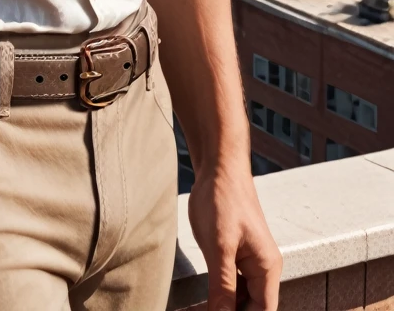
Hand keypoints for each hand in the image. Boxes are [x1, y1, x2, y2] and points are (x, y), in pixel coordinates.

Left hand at [188, 161, 281, 310]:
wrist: (218, 166)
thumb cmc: (222, 197)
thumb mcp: (219, 246)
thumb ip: (223, 285)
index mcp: (267, 268)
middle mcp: (262, 268)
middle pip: (251, 308)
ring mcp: (249, 261)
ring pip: (240, 299)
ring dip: (221, 308)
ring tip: (195, 310)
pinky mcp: (236, 254)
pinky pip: (231, 285)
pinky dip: (217, 295)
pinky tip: (201, 301)